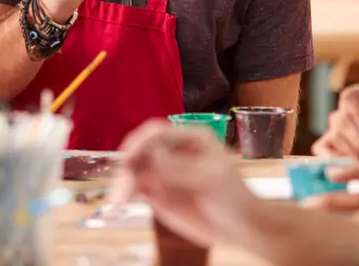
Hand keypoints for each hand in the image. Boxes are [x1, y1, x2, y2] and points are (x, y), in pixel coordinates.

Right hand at [111, 119, 262, 248]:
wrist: (239, 227)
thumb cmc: (234, 197)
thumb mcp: (212, 178)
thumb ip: (182, 167)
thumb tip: (153, 155)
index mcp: (190, 137)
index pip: (158, 132)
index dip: (140, 142)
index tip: (129, 158)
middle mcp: (172, 151)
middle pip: (140, 149)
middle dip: (128, 164)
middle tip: (124, 187)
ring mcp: (163, 171)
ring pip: (134, 168)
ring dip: (122, 180)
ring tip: (119, 199)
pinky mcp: (157, 191)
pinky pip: (135, 186)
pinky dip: (124, 190)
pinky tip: (120, 200)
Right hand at [311, 84, 358, 171]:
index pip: (350, 99)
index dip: (357, 116)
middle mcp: (344, 110)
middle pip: (340, 120)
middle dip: (357, 141)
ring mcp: (333, 128)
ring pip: (334, 138)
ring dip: (353, 154)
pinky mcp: (326, 145)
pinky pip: (323, 151)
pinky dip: (336, 161)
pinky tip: (353, 167)